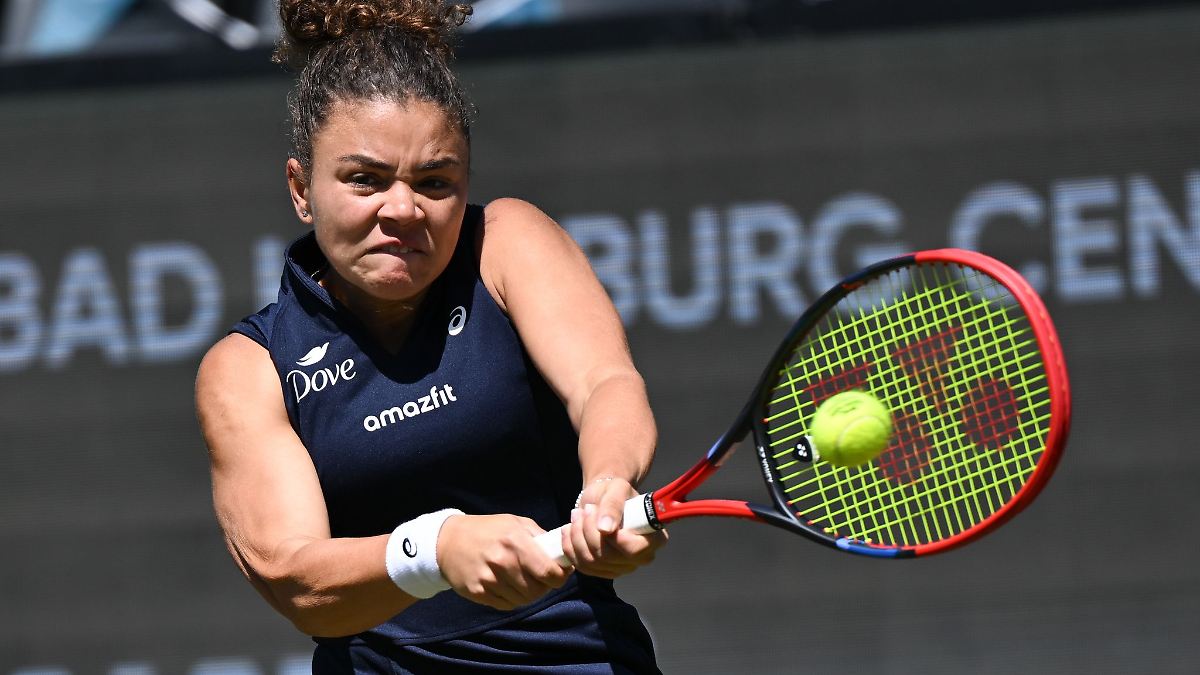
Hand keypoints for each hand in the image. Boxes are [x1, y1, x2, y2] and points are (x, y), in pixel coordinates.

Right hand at [437, 514, 571, 609]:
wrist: (448, 541)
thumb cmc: (488, 530)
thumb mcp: (515, 523)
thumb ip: (539, 538)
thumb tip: (562, 553)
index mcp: (515, 540)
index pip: (549, 572)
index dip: (560, 577)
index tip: (560, 573)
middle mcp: (502, 561)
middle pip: (538, 590)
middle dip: (544, 586)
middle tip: (540, 577)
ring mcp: (489, 579)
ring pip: (523, 600)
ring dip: (528, 593)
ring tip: (522, 579)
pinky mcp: (478, 592)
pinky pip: (507, 604)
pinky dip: (512, 598)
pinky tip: (506, 584)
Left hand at [561, 477, 666, 578]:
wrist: (601, 500)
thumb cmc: (614, 492)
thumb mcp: (616, 488)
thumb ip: (613, 505)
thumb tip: (606, 528)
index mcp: (654, 539)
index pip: (636, 551)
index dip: (616, 539)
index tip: (600, 518)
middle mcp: (641, 558)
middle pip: (608, 557)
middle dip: (589, 531)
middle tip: (585, 510)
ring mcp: (621, 567)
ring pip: (591, 562)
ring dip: (577, 536)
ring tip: (577, 515)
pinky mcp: (602, 571)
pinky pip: (581, 566)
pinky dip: (569, 546)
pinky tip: (570, 529)